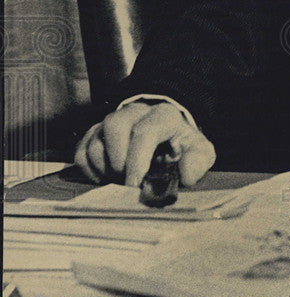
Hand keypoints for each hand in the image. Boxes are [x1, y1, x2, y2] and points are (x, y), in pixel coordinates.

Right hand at [75, 101, 215, 186]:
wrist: (168, 132)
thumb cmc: (182, 143)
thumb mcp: (200, 151)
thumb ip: (198, 161)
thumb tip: (185, 174)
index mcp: (163, 115)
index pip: (146, 131)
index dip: (137, 159)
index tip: (134, 184)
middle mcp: (135, 112)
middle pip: (114, 126)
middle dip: (117, 160)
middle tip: (126, 181)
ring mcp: (113, 121)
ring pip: (95, 138)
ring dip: (103, 166)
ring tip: (118, 179)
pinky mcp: (97, 132)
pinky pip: (82, 148)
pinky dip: (88, 168)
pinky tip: (104, 178)